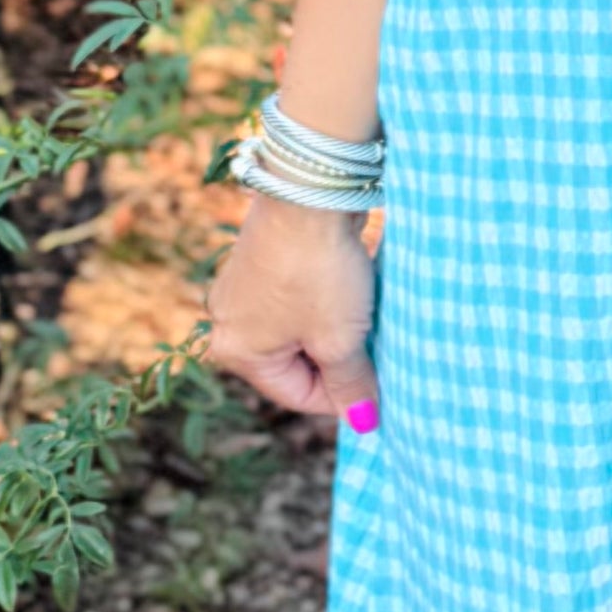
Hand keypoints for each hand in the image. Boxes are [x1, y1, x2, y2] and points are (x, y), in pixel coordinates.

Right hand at [204, 197, 380, 428]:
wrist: (308, 189)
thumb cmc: (318, 272)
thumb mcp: (340, 339)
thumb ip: (351, 384)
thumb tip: (363, 422)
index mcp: (236, 352)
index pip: (298, 395)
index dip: (344, 396)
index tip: (382, 387)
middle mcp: (229, 322)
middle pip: (298, 363)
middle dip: (341, 358)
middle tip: (379, 345)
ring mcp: (243, 288)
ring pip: (303, 328)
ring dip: (339, 328)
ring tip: (368, 314)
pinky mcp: (262, 259)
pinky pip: (300, 298)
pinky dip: (329, 300)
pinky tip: (355, 288)